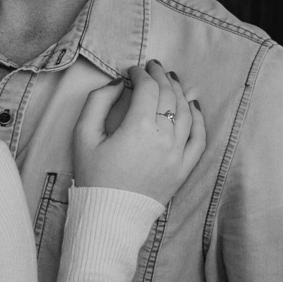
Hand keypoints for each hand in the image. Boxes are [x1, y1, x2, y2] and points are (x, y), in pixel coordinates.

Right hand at [73, 61, 205, 202]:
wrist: (109, 215)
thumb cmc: (93, 176)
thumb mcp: (83, 136)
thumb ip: (97, 103)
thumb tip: (117, 84)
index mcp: (137, 129)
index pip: (147, 89)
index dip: (141, 74)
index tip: (133, 71)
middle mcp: (163, 139)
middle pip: (168, 96)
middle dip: (160, 77)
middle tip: (153, 66)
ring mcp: (177, 155)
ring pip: (184, 114)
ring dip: (178, 92)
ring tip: (170, 80)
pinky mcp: (183, 169)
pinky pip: (199, 139)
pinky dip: (198, 119)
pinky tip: (192, 106)